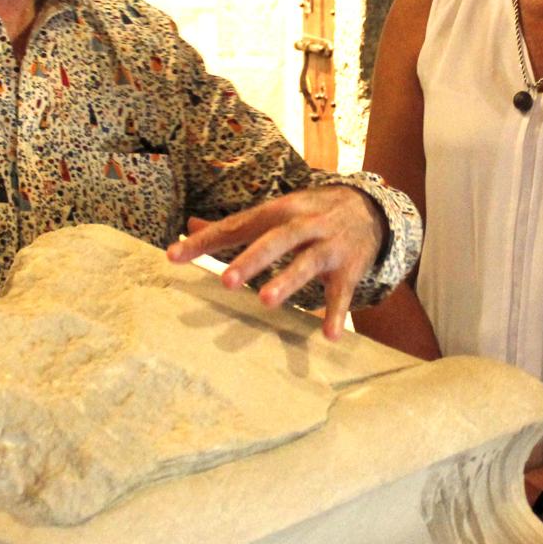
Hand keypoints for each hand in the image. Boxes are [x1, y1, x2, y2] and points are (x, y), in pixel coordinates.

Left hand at [166, 187, 383, 340]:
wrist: (369, 209)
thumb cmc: (310, 214)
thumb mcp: (276, 212)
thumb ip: (235, 225)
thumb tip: (188, 226)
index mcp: (278, 211)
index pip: (236, 226)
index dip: (205, 242)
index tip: (173, 257)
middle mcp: (303, 225)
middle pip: (275, 240)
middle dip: (252, 259)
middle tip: (226, 281)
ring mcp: (328, 246)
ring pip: (306, 263)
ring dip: (287, 281)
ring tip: (266, 301)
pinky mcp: (349, 268)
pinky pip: (342, 292)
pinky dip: (337, 313)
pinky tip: (329, 335)